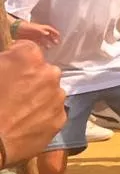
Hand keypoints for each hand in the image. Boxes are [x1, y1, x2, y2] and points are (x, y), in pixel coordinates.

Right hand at [0, 42, 65, 165]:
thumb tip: (10, 60)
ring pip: (51, 92)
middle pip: (44, 71)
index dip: (17, 59)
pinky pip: (53, 112)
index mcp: (28, 57)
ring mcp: (57, 96)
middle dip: (32, 79)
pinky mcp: (60, 118)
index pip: (28, 49)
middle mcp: (49, 73)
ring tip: (20, 111)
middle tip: (14, 93)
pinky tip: (26, 124)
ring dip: (40, 97)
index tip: (9, 69)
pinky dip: (43, 115)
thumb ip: (5, 61)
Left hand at [15, 22, 60, 46]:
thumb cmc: (25, 26)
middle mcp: (39, 32)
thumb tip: (48, 34)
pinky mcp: (31, 40)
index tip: (59, 36)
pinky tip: (42, 48)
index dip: (55, 32)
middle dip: (53, 39)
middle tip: (57, 43)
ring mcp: (35, 36)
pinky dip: (41, 46)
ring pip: (43, 40)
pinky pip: (38, 43)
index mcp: (41, 28)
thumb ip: (41, 31)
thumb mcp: (34, 28)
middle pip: (48, 35)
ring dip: (47, 43)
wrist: (15, 29)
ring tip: (50, 47)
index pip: (50, 30)